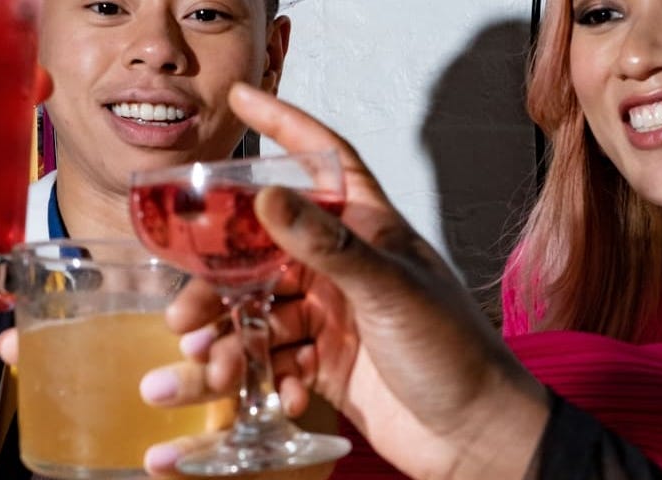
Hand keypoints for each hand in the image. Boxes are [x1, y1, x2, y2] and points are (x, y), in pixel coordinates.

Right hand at [140, 84, 550, 478]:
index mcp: (370, 229)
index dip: (285, 124)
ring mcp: (335, 314)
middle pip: (264, 250)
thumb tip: (267, 197)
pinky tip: (271, 395)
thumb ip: (328, 246)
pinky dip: (262, 376)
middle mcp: (346, 265)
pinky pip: (276, 359)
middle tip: (183, 309)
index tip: (241, 98)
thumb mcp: (390, 291)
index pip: (324, 159)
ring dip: (232, 338)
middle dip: (218, 278)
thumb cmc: (457, 353)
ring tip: (210, 366)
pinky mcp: (327, 363)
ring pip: (261, 312)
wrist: (478, 437)